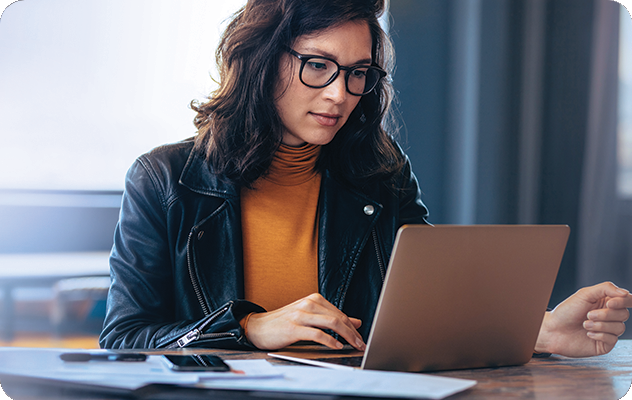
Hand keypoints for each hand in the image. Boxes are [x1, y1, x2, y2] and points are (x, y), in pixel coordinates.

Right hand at [244, 293, 365, 350]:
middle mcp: (308, 304)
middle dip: (353, 332)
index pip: (340, 313)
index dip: (353, 327)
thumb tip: (355, 322)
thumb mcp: (309, 316)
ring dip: (346, 336)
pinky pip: (317, 334)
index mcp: (313, 299)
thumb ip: (331, 318)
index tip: (361, 338)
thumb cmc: (283, 322)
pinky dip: (330, 341)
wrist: (258, 326)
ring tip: (353, 345)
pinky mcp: (293, 328)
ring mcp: (301, 315)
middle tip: (361, 344)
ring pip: (331, 323)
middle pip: (338, 317)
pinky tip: (336, 346)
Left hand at [535, 281, 631, 356]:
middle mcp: (609, 316)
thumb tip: (625, 293)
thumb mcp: (584, 294)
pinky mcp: (605, 344)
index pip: (627, 300)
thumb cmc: (566, 311)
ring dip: (600, 325)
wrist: (553, 330)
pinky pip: (613, 339)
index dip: (624, 301)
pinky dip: (599, 335)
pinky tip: (588, 334)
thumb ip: (606, 288)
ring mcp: (608, 330)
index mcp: (606, 302)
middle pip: (624, 314)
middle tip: (588, 314)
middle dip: (605, 314)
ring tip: (585, 324)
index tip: (610, 303)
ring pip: (620, 327)